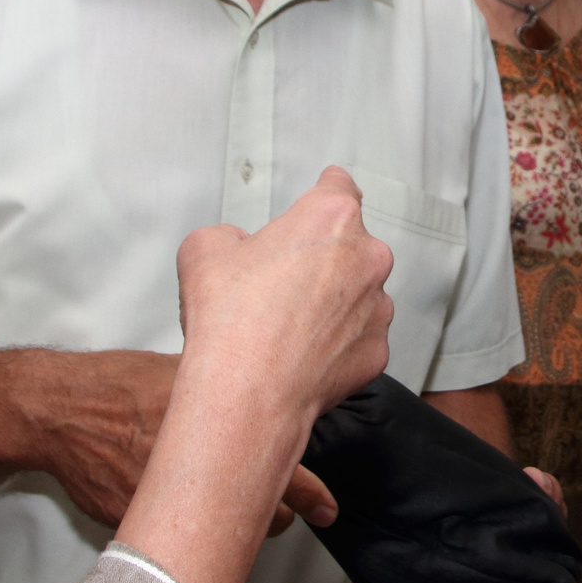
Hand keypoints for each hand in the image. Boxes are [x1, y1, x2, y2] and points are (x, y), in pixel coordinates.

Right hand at [0, 350, 337, 533]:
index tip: (328, 510)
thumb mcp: (185, 374)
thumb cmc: (120, 386)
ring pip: (224, 533)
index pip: (286, 472)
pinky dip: (184, 525)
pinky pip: (178, 535)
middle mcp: (201, 473)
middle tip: (281, 508)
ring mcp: (171, 503)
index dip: (311, 497)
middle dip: (275, 513)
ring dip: (234, 526)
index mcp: (222, 430)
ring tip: (231, 511)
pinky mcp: (140, 522)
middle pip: (263, 513)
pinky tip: (181, 510)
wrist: (61, 411)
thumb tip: (264, 398)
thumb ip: (227, 391)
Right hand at [176, 166, 393, 430]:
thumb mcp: (203, 249)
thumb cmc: (229, 319)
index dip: (327, 188)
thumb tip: (240, 250)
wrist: (247, 395)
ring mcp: (378, 308)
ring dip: (332, 302)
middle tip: (280, 282)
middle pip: (349, 246)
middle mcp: (368, 258)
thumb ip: (230, 236)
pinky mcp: (377, 352)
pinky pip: (357, 338)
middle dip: (322, 258)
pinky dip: (336, 344)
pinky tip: (301, 356)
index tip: (325, 189)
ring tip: (287, 327)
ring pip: (357, 294)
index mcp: (331, 218)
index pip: (339, 186)